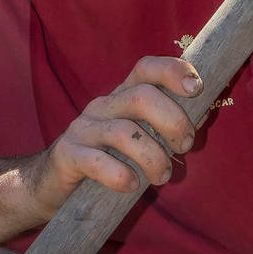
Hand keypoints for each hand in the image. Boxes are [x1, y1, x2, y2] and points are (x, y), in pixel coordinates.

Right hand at [22, 55, 200, 223]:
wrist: (50, 185)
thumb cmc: (107, 162)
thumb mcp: (138, 141)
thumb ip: (164, 129)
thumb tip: (202, 120)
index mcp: (122, 97)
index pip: (146, 69)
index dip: (173, 70)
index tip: (197, 88)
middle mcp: (103, 106)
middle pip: (141, 97)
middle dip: (173, 121)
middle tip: (184, 146)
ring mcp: (83, 129)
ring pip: (124, 133)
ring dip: (153, 157)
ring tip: (162, 176)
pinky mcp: (67, 154)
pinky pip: (96, 161)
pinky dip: (119, 175)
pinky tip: (131, 185)